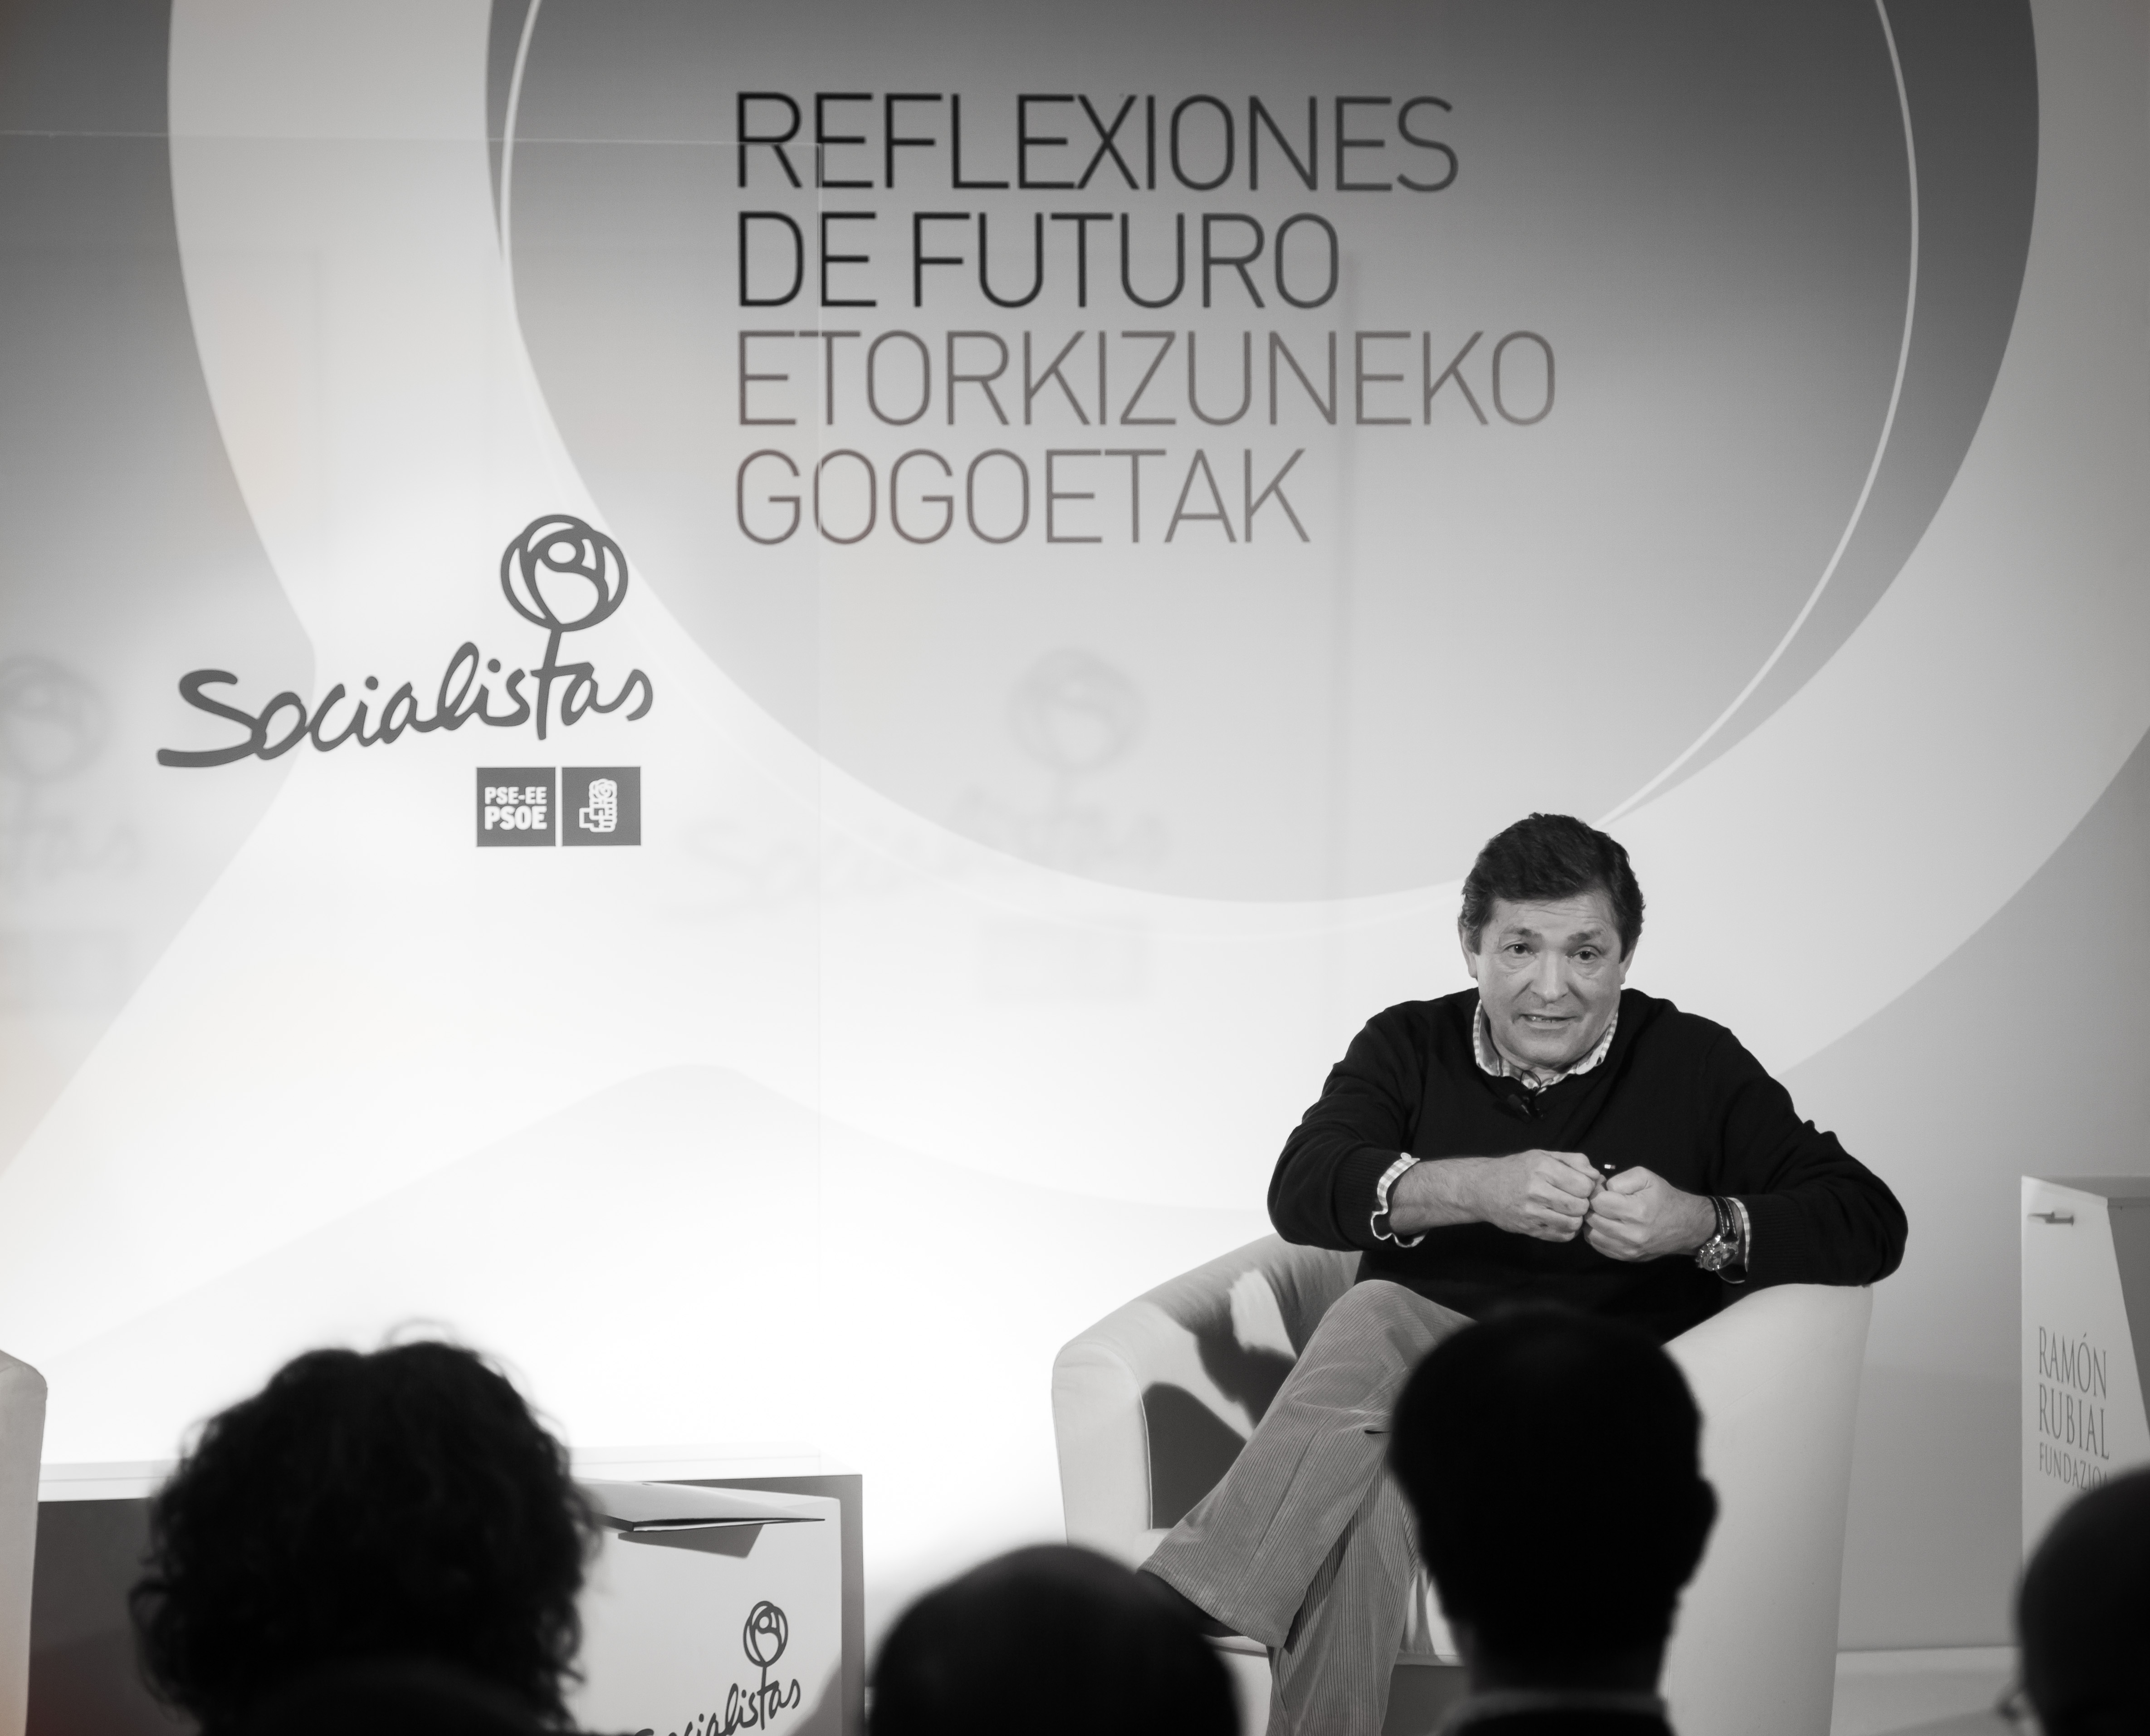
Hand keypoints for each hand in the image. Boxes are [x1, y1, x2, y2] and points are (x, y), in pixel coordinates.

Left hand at [1584, 1168, 1716, 1261]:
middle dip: (1591, 1206)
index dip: (1595, 1192)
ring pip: (1592, 1235)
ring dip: (1592, 1222)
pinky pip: (1599, 1247)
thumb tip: (1601, 1189)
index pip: (1598, 1202)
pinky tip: (1605, 1225)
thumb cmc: (1665, 1197)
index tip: (1602, 1189)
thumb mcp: (1646, 1177)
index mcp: (1637, 1211)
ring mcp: (1629, 1249)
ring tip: (1601, 1213)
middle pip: (1593, 1219)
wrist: (1687, 1225)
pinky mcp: (1627, 1257)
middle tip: (1600, 1200)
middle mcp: (1632, 1234)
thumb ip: (1620, 1179)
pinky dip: (1597, 1235)